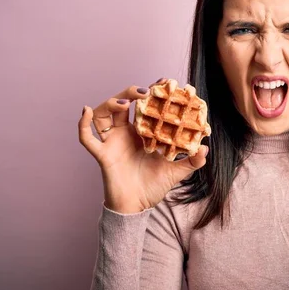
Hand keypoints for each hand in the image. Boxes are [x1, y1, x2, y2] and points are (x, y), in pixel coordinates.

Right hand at [78, 78, 207, 213]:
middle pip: (122, 103)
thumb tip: (205, 148)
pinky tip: (86, 111)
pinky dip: (83, 124)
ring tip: (124, 103)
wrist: (138, 207)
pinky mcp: (103, 154)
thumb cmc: (154, 187)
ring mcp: (112, 142)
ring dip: (110, 103)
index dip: (151, 92)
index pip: (144, 106)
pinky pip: (87, 138)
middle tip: (145, 92)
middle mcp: (126, 133)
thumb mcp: (178, 172)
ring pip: (103, 114)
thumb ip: (192, 161)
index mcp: (143, 133)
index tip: (163, 82)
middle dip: (130, 92)